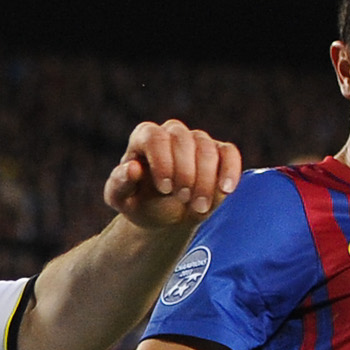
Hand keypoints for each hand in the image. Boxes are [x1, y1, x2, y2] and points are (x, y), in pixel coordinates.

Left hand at [101, 121, 242, 232]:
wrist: (164, 216)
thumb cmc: (140, 203)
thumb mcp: (120, 199)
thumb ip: (119, 184)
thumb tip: (132, 168)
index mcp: (144, 138)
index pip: (154, 137)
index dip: (162, 161)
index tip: (165, 188)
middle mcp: (171, 133)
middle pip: (183, 140)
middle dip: (185, 173)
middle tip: (182, 199)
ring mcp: (197, 140)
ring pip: (207, 148)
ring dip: (205, 180)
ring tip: (199, 207)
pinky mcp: (219, 152)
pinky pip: (229, 153)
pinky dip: (230, 171)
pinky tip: (226, 190)